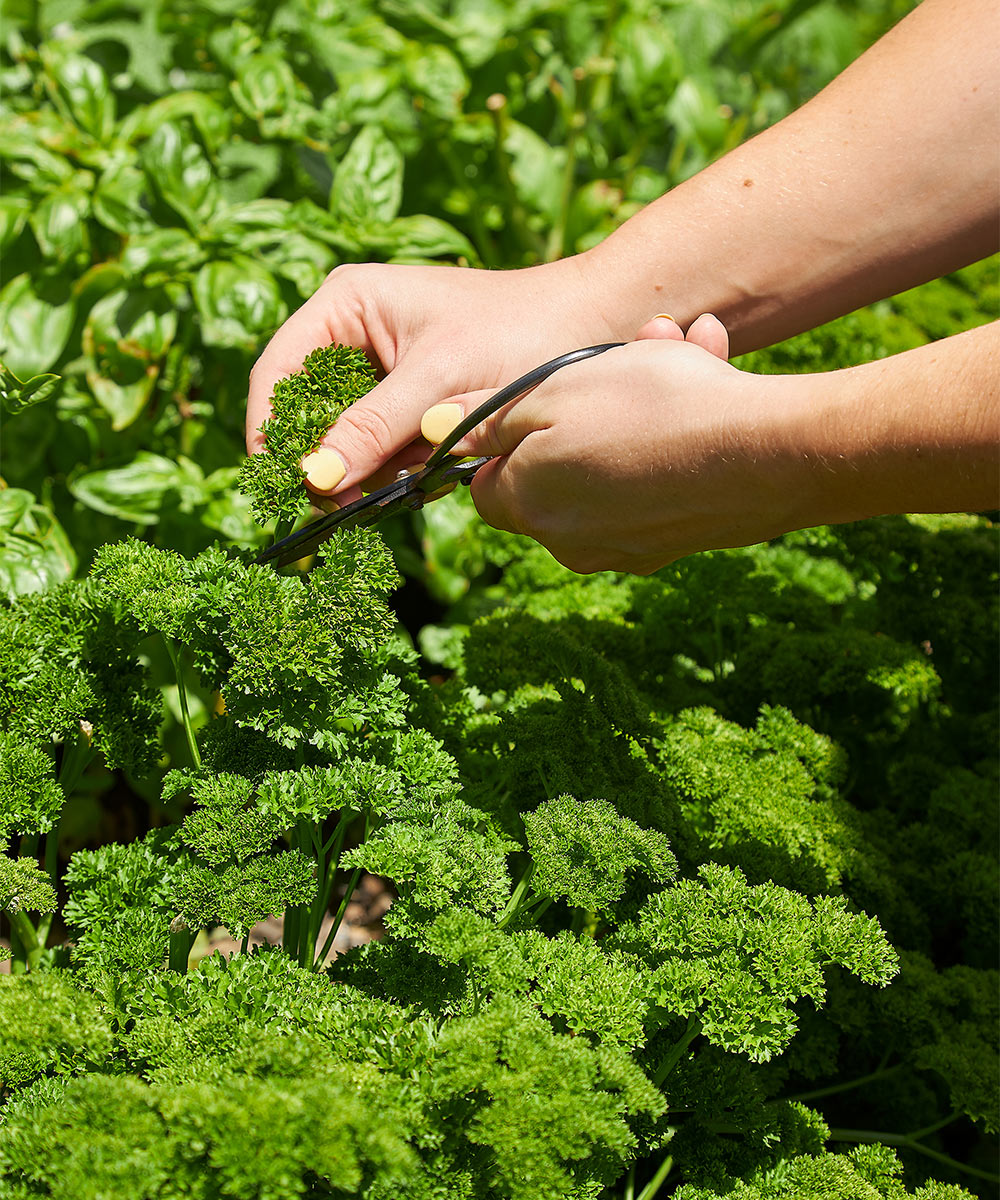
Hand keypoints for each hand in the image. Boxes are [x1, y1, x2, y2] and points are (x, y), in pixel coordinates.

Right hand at [247, 258, 616, 505]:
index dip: (269, 431)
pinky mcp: (410, 403)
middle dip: (323, 459)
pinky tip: (420, 479)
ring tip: (397, 485)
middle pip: (306, 410)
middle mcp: (353, 332)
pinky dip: (394, 470)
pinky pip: (382, 447)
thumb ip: (372, 429)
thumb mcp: (436, 382)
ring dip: (364, 470)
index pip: (278, 372)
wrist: (592, 328)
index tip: (280, 485)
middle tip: (337, 509)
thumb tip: (312, 477)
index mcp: (345, 304)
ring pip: (345, 436)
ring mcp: (381, 370)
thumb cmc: (517, 333)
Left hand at [428, 313, 808, 573]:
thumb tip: (433, 430)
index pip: (487, 481)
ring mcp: (627, 548)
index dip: (508, 433)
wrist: (766, 453)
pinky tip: (709, 378)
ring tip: (681, 347)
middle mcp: (570, 542)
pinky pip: (657, 478)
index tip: (544, 393)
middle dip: (587, 400)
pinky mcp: (678, 541)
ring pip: (613, 463)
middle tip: (628, 347)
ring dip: (638, 401)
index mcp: (528, 507)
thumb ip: (486, 416)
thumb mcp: (552, 391)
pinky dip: (671, 433)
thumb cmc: (652, 410)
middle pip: (555, 466)